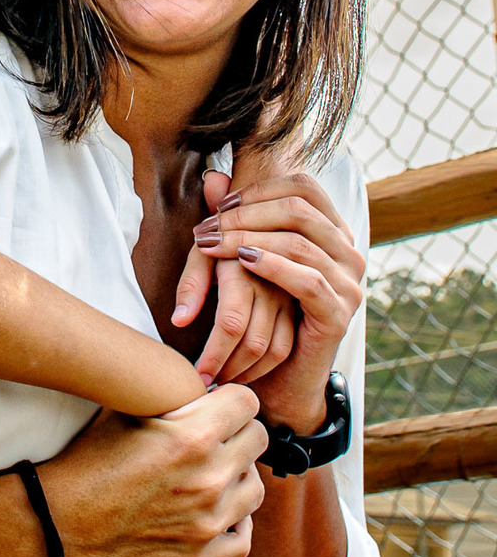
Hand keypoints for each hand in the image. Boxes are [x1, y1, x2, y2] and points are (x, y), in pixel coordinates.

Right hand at [37, 386, 267, 556]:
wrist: (57, 521)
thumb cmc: (86, 462)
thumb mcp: (124, 412)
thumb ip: (171, 398)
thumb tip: (202, 385)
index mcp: (192, 437)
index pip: (247, 403)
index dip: (229, 400)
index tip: (217, 406)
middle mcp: (209, 479)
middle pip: (257, 440)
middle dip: (236, 433)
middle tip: (212, 437)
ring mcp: (207, 522)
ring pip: (254, 488)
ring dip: (237, 477)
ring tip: (210, 474)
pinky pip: (243, 539)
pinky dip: (235, 525)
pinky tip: (215, 513)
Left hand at [192, 175, 364, 433]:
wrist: (278, 379)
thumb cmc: (259, 315)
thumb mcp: (241, 260)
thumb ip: (231, 220)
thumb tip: (211, 176)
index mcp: (330, 231)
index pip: (303, 186)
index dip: (259, 189)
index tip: (219, 206)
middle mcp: (346, 251)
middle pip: (299, 209)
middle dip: (246, 213)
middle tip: (207, 227)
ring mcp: (349, 283)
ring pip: (301, 241)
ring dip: (249, 237)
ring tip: (211, 244)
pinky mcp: (339, 314)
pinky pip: (309, 280)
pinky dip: (273, 266)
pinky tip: (243, 261)